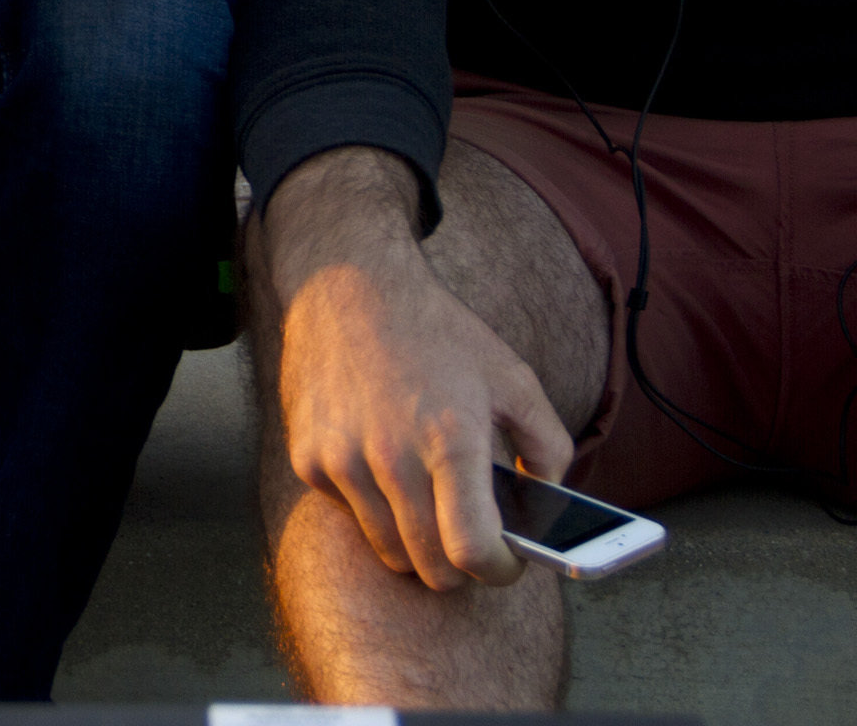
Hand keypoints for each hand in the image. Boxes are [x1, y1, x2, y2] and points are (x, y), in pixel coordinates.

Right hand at [264, 148, 574, 590]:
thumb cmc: (438, 332)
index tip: (506, 564)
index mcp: (451, 439)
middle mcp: (392, 457)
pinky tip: (383, 461)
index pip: (472, 550)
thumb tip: (548, 503)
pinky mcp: (309, 459)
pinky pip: (351, 514)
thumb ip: (548, 445)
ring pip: (389, 551)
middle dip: (460, 565)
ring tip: (431, 503)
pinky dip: (373, 506)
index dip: (498, 571)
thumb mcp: (512, 375)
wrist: (348, 285)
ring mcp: (343, 461)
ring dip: (416, 542)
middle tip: (471, 540)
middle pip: (431, 568)